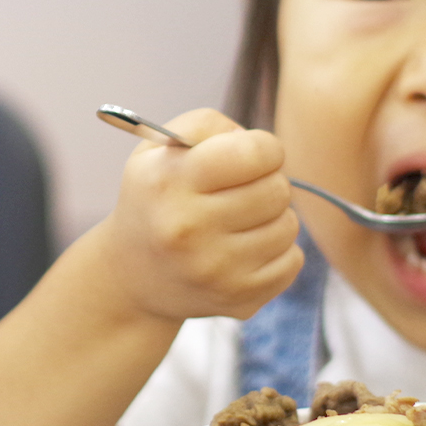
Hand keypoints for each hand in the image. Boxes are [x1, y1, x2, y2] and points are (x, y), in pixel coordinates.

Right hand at [95, 108, 302, 321]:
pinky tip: (246, 250)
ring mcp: (215, 270)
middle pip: (278, 189)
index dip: (265, 147)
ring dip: (273, 218)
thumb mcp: (161, 148)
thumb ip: (209, 125)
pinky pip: (294, 261)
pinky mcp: (238, 299)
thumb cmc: (158, 198)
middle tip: (242, 191)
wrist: (132, 276)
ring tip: (239, 222)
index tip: (253, 155)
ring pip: (289, 226)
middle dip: (268, 182)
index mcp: (170, 182)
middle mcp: (189, 229)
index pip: (255, 152)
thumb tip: (256, 143)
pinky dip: (279, 252)